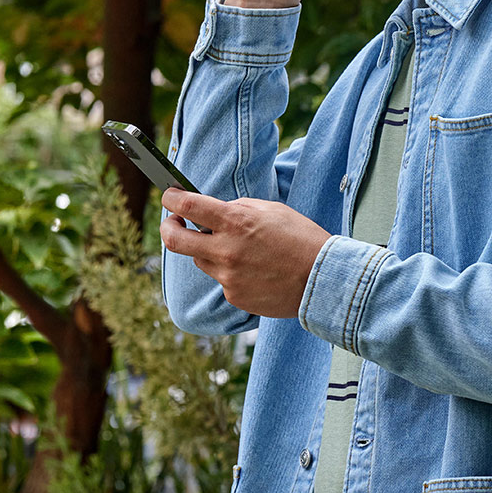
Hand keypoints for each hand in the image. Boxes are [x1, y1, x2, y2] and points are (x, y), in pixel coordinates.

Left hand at [160, 189, 331, 319]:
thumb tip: (215, 211)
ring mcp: (228, 277)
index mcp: (236, 222)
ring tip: (240, 250)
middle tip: (173, 222)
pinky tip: (256, 270)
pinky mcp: (234, 296)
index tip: (170, 196)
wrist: (323, 279)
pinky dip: (231, 272)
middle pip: (174, 240)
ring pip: (201, 260)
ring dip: (209, 251)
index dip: (171, 198)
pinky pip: (222, 280)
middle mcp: (226, 250)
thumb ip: (239, 209)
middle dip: (168, 227)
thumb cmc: (302, 239)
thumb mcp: (272, 210)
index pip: (188, 206)